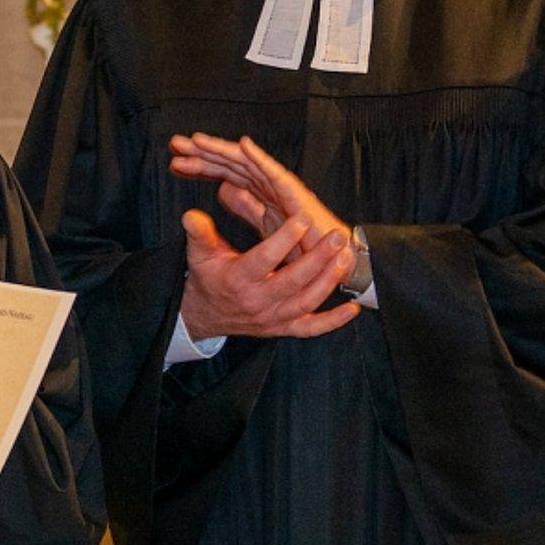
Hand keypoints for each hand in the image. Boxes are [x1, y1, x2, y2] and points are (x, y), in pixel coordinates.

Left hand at [170, 133, 347, 259]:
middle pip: (229, 164)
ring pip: (246, 163)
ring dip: (224, 150)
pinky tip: (244, 146)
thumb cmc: (302, 240)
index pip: (223, 174)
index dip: (199, 167)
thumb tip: (221, 190)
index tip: (173, 163)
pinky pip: (275, 174)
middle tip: (175, 144)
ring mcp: (281, 187)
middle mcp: (267, 184)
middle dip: (203, 153)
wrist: (330, 257)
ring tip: (199, 141)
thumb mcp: (263, 222)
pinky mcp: (296, 195)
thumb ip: (244, 204)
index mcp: (257, 191)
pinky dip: (260, 158)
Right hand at [179, 209, 358, 341]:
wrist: (205, 316)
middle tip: (336, 237)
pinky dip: (333, 322)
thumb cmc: (208, 278)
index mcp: (238, 280)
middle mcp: (257, 302)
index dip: (283, 240)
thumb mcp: (199, 254)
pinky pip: (311, 329)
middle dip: (317, 259)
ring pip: (306, 303)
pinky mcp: (283, 329)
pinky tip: (353, 308)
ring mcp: (273, 318)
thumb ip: (199, 234)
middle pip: (292, 282)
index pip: (263, 260)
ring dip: (329, 281)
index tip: (301, 219)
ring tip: (345, 257)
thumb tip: (190, 215)